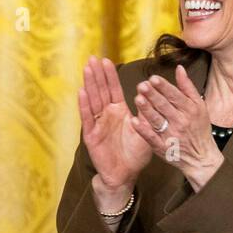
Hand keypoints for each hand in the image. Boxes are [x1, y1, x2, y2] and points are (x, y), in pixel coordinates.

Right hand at [79, 56, 152, 190]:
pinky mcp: (91, 136)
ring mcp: (97, 124)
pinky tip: (82, 92)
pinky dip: (84, 105)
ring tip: (87, 69)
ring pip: (92, 101)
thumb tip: (150, 96)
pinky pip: (88, 118)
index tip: (106, 60)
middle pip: (100, 91)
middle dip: (97, 74)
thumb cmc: (135, 154)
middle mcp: (106, 115)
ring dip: (89, 84)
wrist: (125, 174)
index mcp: (119, 112)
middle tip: (92, 58)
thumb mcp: (145, 130)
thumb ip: (146, 114)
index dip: (109, 75)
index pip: (113, 90)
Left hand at [129, 64, 223, 189]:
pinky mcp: (163, 147)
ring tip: (138, 99)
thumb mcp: (199, 106)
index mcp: (190, 110)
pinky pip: (151, 138)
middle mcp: (181, 122)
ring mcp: (171, 135)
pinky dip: (143, 130)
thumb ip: (188, 87)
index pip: (175, 95)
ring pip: (157, 120)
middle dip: (153, 95)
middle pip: (164, 106)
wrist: (202, 157)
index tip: (153, 78)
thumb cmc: (199, 129)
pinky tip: (134, 122)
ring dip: (147, 110)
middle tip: (142, 85)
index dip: (164, 87)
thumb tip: (179, 69)